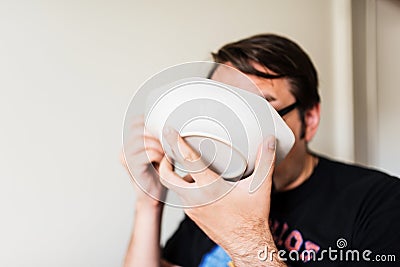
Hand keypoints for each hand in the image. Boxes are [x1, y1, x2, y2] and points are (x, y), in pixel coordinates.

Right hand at [122, 115, 165, 208]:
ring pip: (144, 140)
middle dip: (157, 134)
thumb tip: (171, 123)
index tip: (163, 129)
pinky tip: (163, 161)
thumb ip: (160, 136)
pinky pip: (148, 153)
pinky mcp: (132, 167)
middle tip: (167, 143)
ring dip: (159, 145)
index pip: (137, 122)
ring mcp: (126, 158)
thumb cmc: (160, 173)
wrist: (153, 196)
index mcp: (129, 142)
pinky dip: (159, 155)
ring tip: (166, 153)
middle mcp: (125, 148)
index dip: (151, 123)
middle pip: (141, 129)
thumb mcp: (161, 149)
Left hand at [158, 128, 279, 264]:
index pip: (188, 161)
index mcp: (211, 187)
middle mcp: (196, 198)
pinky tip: (198, 182)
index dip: (176, 144)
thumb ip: (265, 161)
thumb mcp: (260, 187)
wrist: (247, 245)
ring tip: (188, 164)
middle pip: (167, 176)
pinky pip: (182, 197)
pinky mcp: (192, 215)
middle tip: (170, 150)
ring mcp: (191, 208)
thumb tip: (269, 141)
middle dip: (164, 161)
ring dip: (176, 175)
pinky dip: (185, 187)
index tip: (168, 131)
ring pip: (174, 187)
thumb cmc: (252, 218)